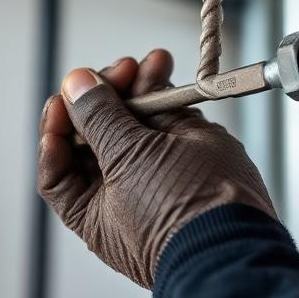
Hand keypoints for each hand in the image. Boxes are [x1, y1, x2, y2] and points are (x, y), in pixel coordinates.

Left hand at [37, 50, 275, 288]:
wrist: (240, 235)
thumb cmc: (176, 216)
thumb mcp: (128, 162)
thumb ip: (100, 119)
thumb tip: (75, 85)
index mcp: (95, 210)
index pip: (59, 166)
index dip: (58, 129)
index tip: (66, 98)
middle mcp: (124, 190)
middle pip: (99, 134)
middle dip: (105, 96)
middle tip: (119, 71)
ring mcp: (160, 170)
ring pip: (136, 120)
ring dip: (139, 85)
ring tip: (151, 62)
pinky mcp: (190, 155)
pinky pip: (169, 118)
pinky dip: (164, 91)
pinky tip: (163, 68)